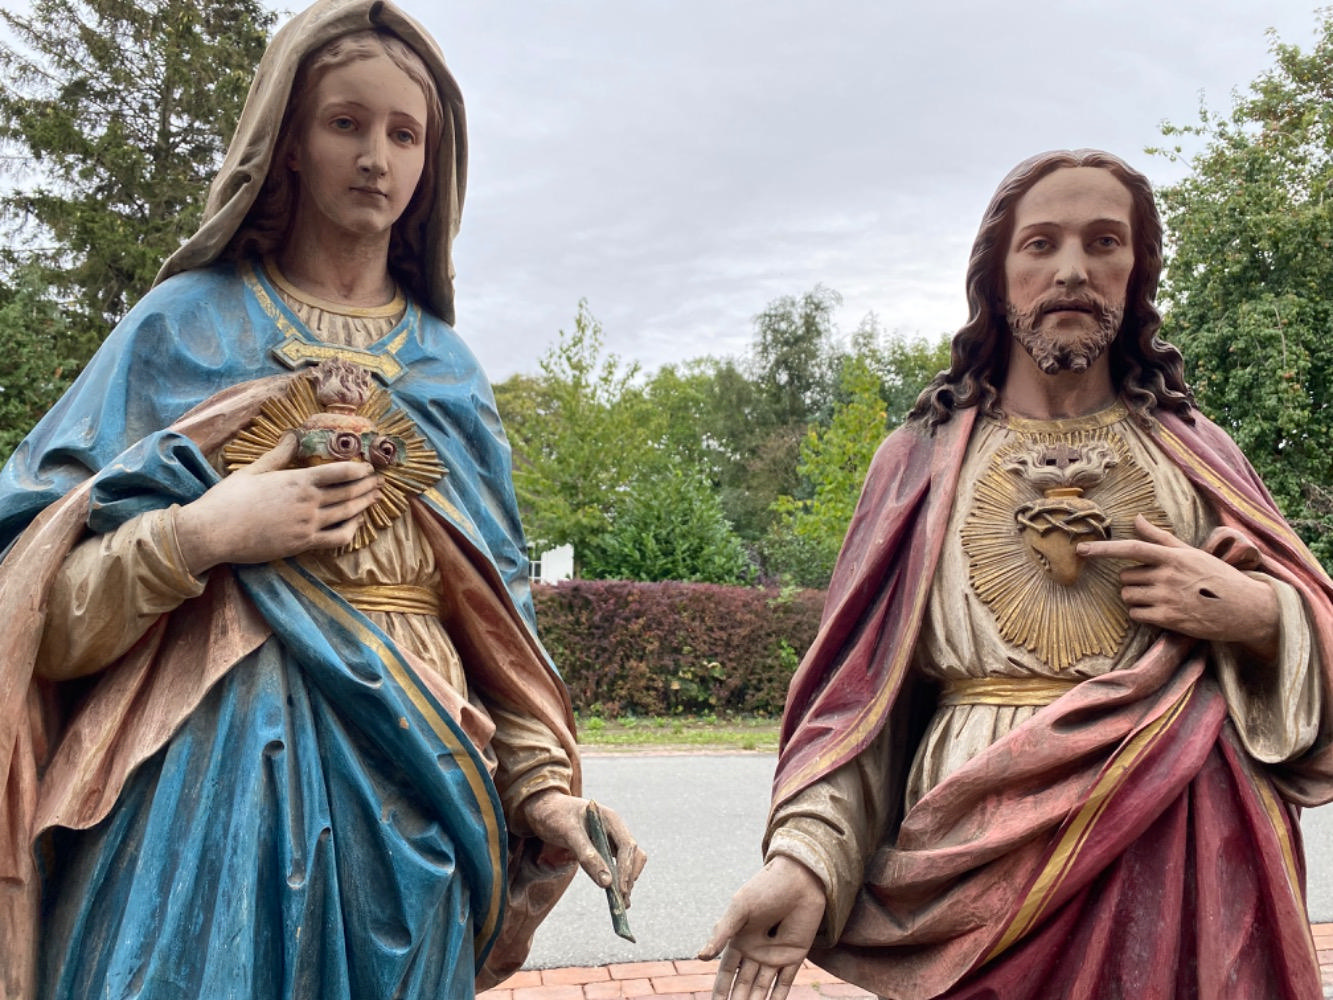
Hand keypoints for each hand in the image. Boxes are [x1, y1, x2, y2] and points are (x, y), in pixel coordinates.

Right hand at [176, 435, 379, 574]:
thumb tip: (292, 435)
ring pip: (347, 514)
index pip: (340, 472)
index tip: (369, 467)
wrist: (213, 532)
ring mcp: (307, 525)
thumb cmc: (228, 499)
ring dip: (365, 505)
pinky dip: (351, 531)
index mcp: (297, 480)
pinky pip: (337, 538)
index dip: (359, 469)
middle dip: (368, 486)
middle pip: (349, 492)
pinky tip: (356, 524)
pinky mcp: (302, 544)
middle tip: (380, 482)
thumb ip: (278, 455)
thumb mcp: (254, 470)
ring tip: (375, 498)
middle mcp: (308, 502)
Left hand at [522, 790, 646, 903]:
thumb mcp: (567, 833)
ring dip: (626, 881)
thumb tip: (607, 883)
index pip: (627, 846)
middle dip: (629, 877)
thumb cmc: (554, 816)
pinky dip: (617, 879)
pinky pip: (615, 864)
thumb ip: (587, 855)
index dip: (627, 869)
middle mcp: (614, 828)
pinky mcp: (603, 848)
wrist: (543, 809)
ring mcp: (610, 838)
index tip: (621, 890)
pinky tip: (613, 894)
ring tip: (621, 904)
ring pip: (628, 861)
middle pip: (633, 855)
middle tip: (622, 902)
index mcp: (610, 819)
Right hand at [698, 856, 825, 999]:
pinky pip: (785, 984)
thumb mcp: (739, 909)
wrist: (799, 878)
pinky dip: (777, 999)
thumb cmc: (765, 888)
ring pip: (762, 989)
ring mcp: (775, 955)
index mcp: (739, 940)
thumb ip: (722, 933)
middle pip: (743, 985)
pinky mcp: (794, 957)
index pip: (726, 974)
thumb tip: (701, 957)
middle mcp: (755, 951)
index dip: (720, 991)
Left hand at [1078, 514, 1278, 657]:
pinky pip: (1136, 614)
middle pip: (1126, 577)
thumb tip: (1136, 518)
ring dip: (1136, 598)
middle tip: (1157, 584)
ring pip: (1128, 596)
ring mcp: (1169, 598)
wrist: (1248, 608)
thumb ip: (1160, 538)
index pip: (1131, 549)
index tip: (1081, 549)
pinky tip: (1160, 611)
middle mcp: (1168, 575)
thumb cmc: (1218, 577)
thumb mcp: (1191, 553)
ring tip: (1161, 598)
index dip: (1103, 549)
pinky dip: (1141, 613)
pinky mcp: (1170, 619)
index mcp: (1174, 556)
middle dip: (1134, 581)